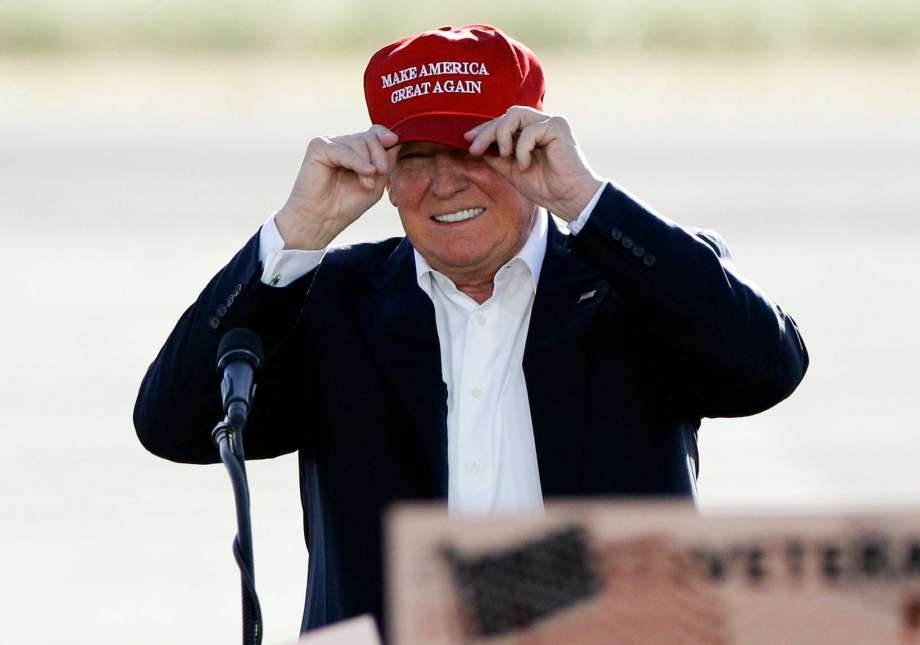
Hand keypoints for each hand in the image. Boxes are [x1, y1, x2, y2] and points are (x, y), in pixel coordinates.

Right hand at [276, 125, 398, 248]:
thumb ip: (387, 162)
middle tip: (381, 172)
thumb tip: (397, 141)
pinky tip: (367, 172)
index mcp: (355, 151)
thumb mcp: (376, 183)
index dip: (385, 136)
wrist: (321, 220)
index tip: (395, 141)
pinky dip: (357, 161)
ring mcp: (329, 144)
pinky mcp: (318, 147)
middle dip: (379, 154)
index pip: (374, 134)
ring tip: (368, 184)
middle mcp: (342, 144)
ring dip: (368, 163)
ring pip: (358, 142)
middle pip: (369, 136)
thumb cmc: (346, 206)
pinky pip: (344, 149)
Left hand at [464, 107, 602, 221]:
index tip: (466, 139)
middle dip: (487, 131)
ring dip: (503, 136)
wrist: (569, 199)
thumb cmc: (545, 187)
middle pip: (506, 115)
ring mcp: (550, 122)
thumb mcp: (511, 171)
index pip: (503, 122)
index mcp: (531, 131)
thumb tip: (474, 146)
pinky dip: (522, 149)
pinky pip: (529, 131)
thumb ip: (496, 156)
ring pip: (515, 115)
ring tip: (505, 155)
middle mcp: (541, 123)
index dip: (484, 128)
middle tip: (475, 149)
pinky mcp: (557, 127)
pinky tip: (526, 165)